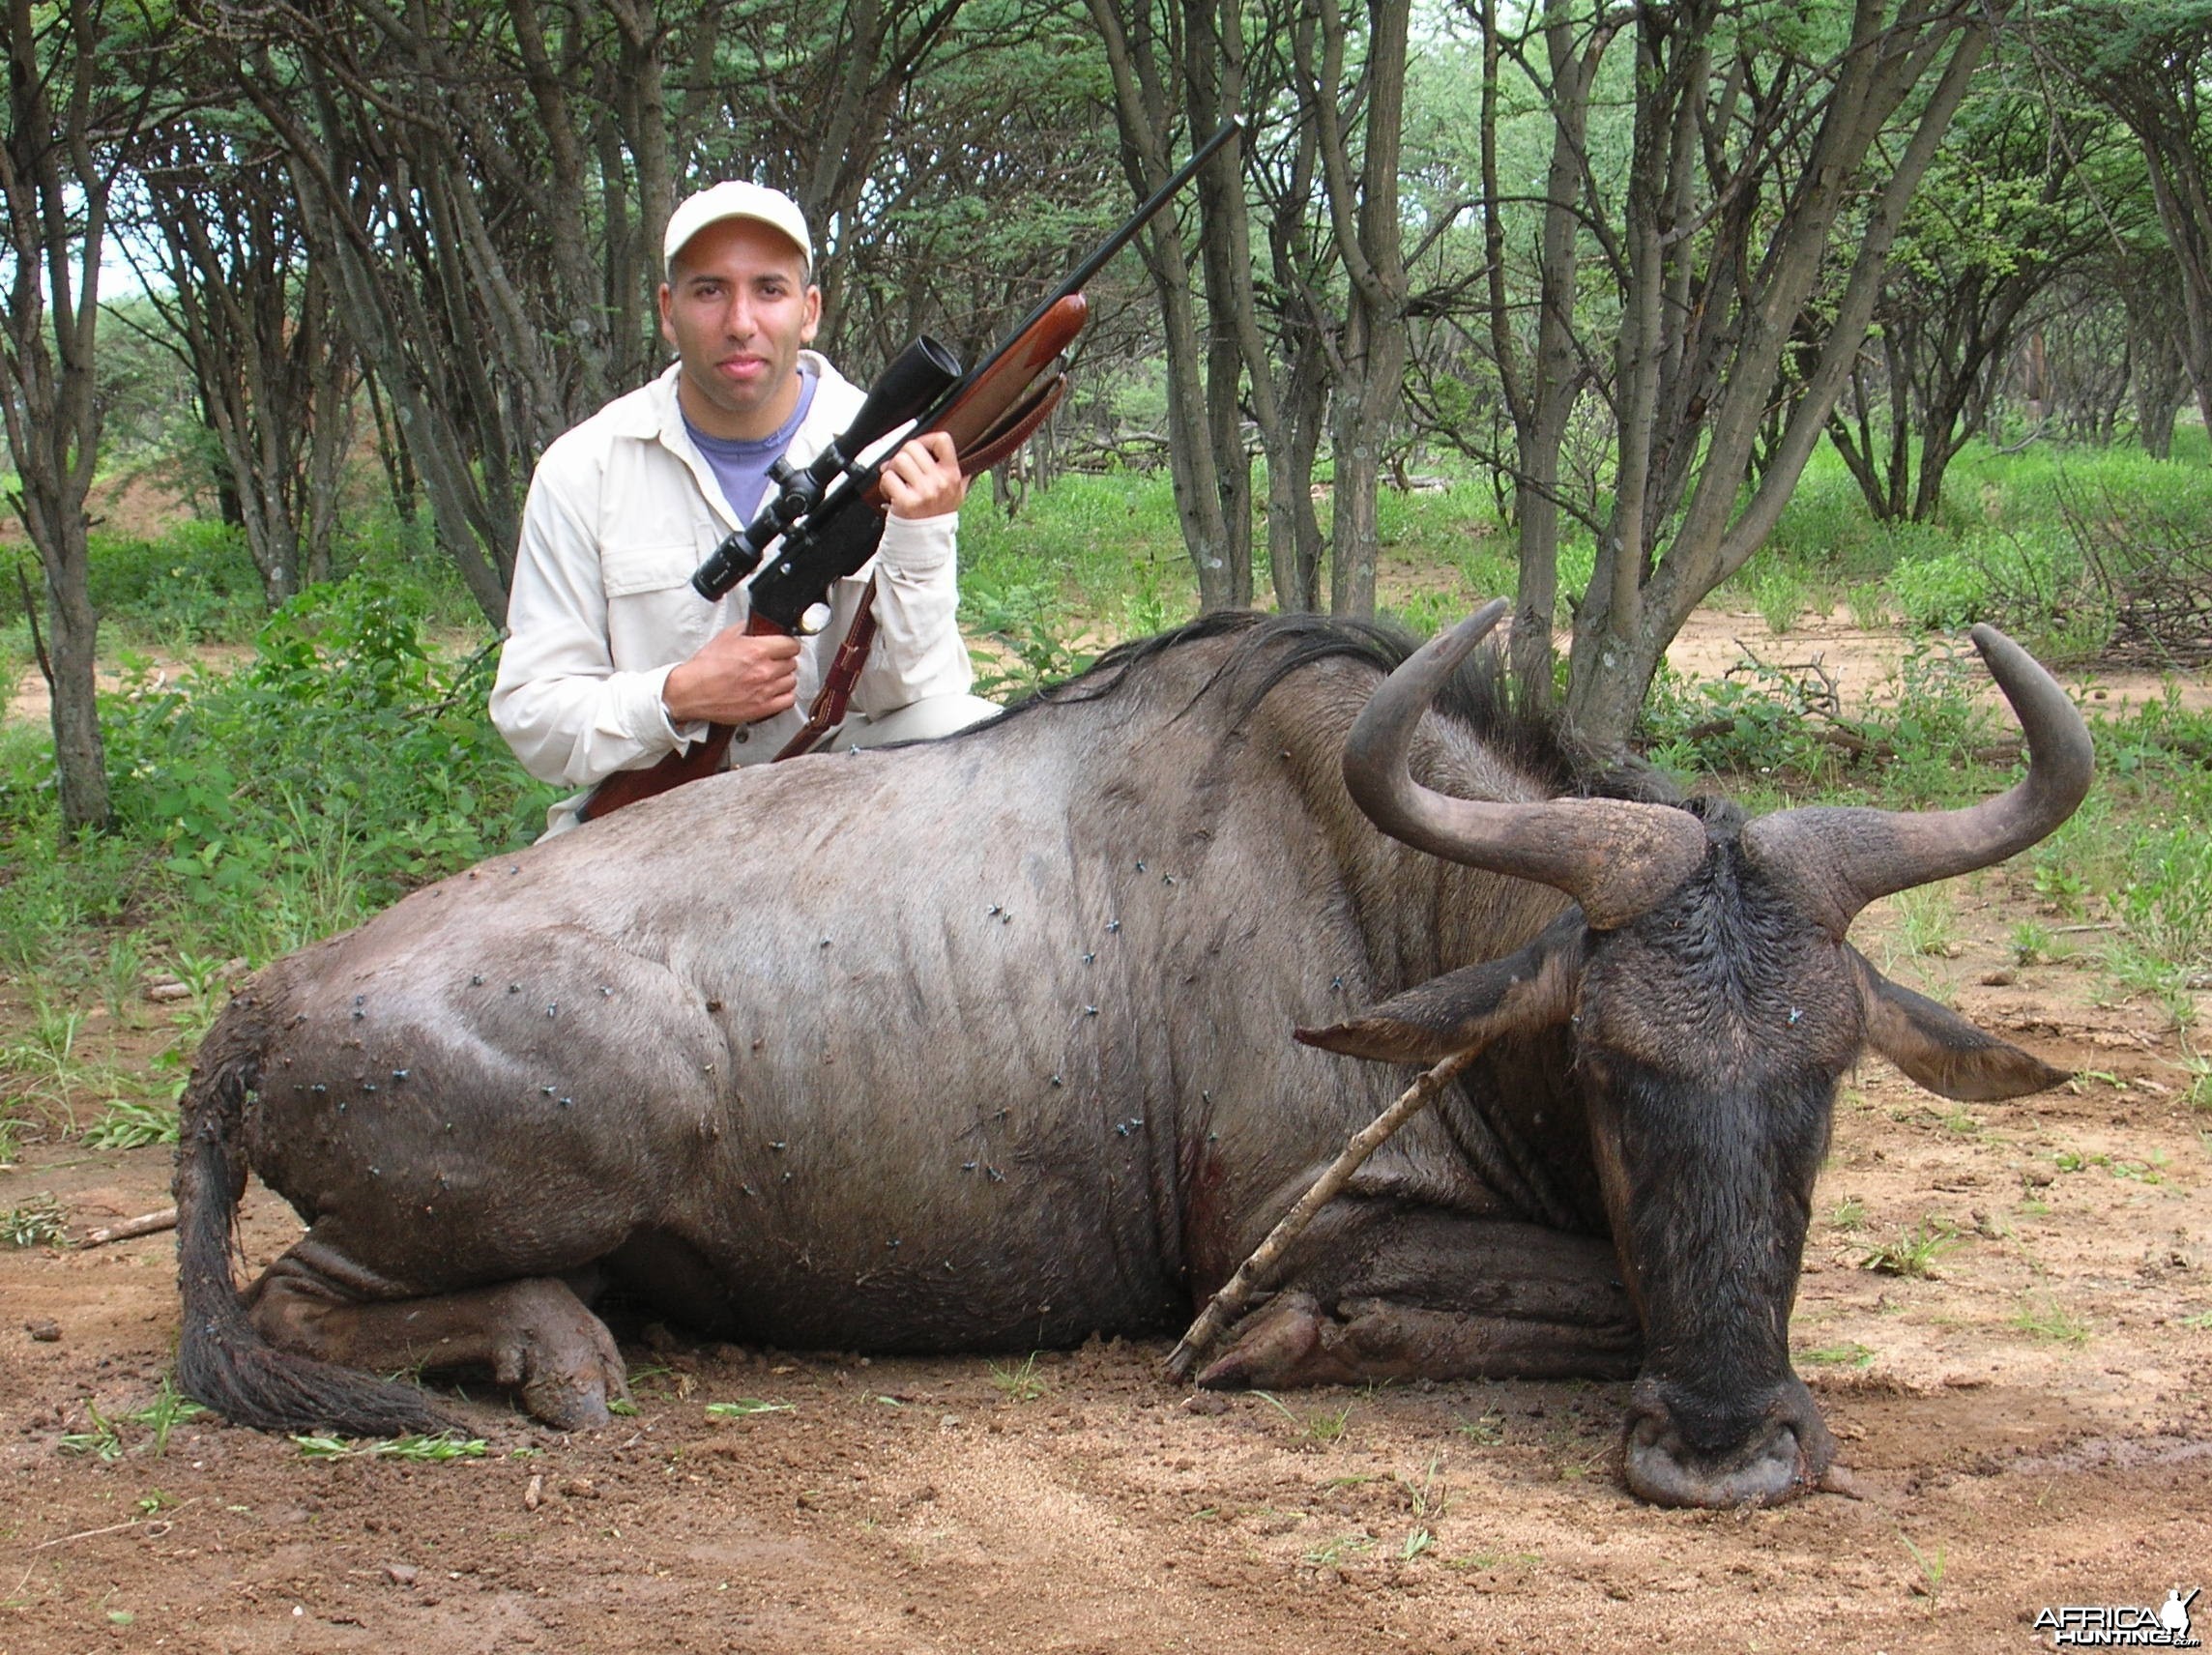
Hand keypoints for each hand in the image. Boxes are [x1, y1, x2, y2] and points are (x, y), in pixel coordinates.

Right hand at [661, 628, 800, 725]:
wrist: (692, 691)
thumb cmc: (705, 667)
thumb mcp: (725, 636)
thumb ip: (747, 628)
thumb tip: (760, 624)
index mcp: (757, 651)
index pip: (792, 645)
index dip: (788, 644)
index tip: (785, 646)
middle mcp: (764, 671)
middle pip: (792, 663)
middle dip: (783, 660)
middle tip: (774, 661)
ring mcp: (764, 691)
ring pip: (792, 681)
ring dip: (784, 677)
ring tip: (773, 676)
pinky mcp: (762, 708)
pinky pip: (788, 700)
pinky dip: (785, 695)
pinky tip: (776, 691)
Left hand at [876, 429, 967, 519]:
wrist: (927, 541)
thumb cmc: (938, 515)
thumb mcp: (957, 493)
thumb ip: (958, 472)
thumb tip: (953, 450)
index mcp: (952, 475)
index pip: (942, 440)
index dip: (926, 439)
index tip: (920, 448)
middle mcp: (940, 482)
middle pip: (913, 447)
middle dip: (903, 456)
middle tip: (902, 469)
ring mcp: (924, 492)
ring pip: (899, 460)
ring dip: (892, 469)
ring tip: (897, 481)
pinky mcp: (907, 502)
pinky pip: (888, 478)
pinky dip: (885, 484)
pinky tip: (892, 492)